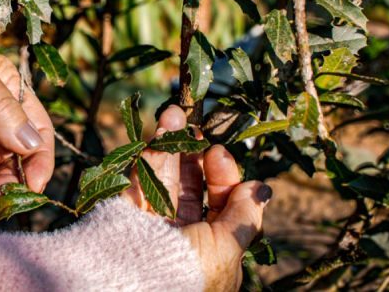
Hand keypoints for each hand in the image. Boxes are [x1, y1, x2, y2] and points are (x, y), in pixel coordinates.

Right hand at [122, 105, 269, 290]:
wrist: (135, 279)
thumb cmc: (190, 269)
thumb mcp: (228, 246)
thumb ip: (245, 215)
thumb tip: (262, 188)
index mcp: (208, 249)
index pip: (219, 206)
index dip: (224, 178)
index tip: (219, 154)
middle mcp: (180, 234)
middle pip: (192, 187)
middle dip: (196, 156)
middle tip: (199, 131)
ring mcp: (152, 220)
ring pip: (166, 175)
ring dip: (174, 143)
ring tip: (179, 113)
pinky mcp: (127, 207)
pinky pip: (142, 173)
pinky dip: (152, 148)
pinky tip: (164, 125)